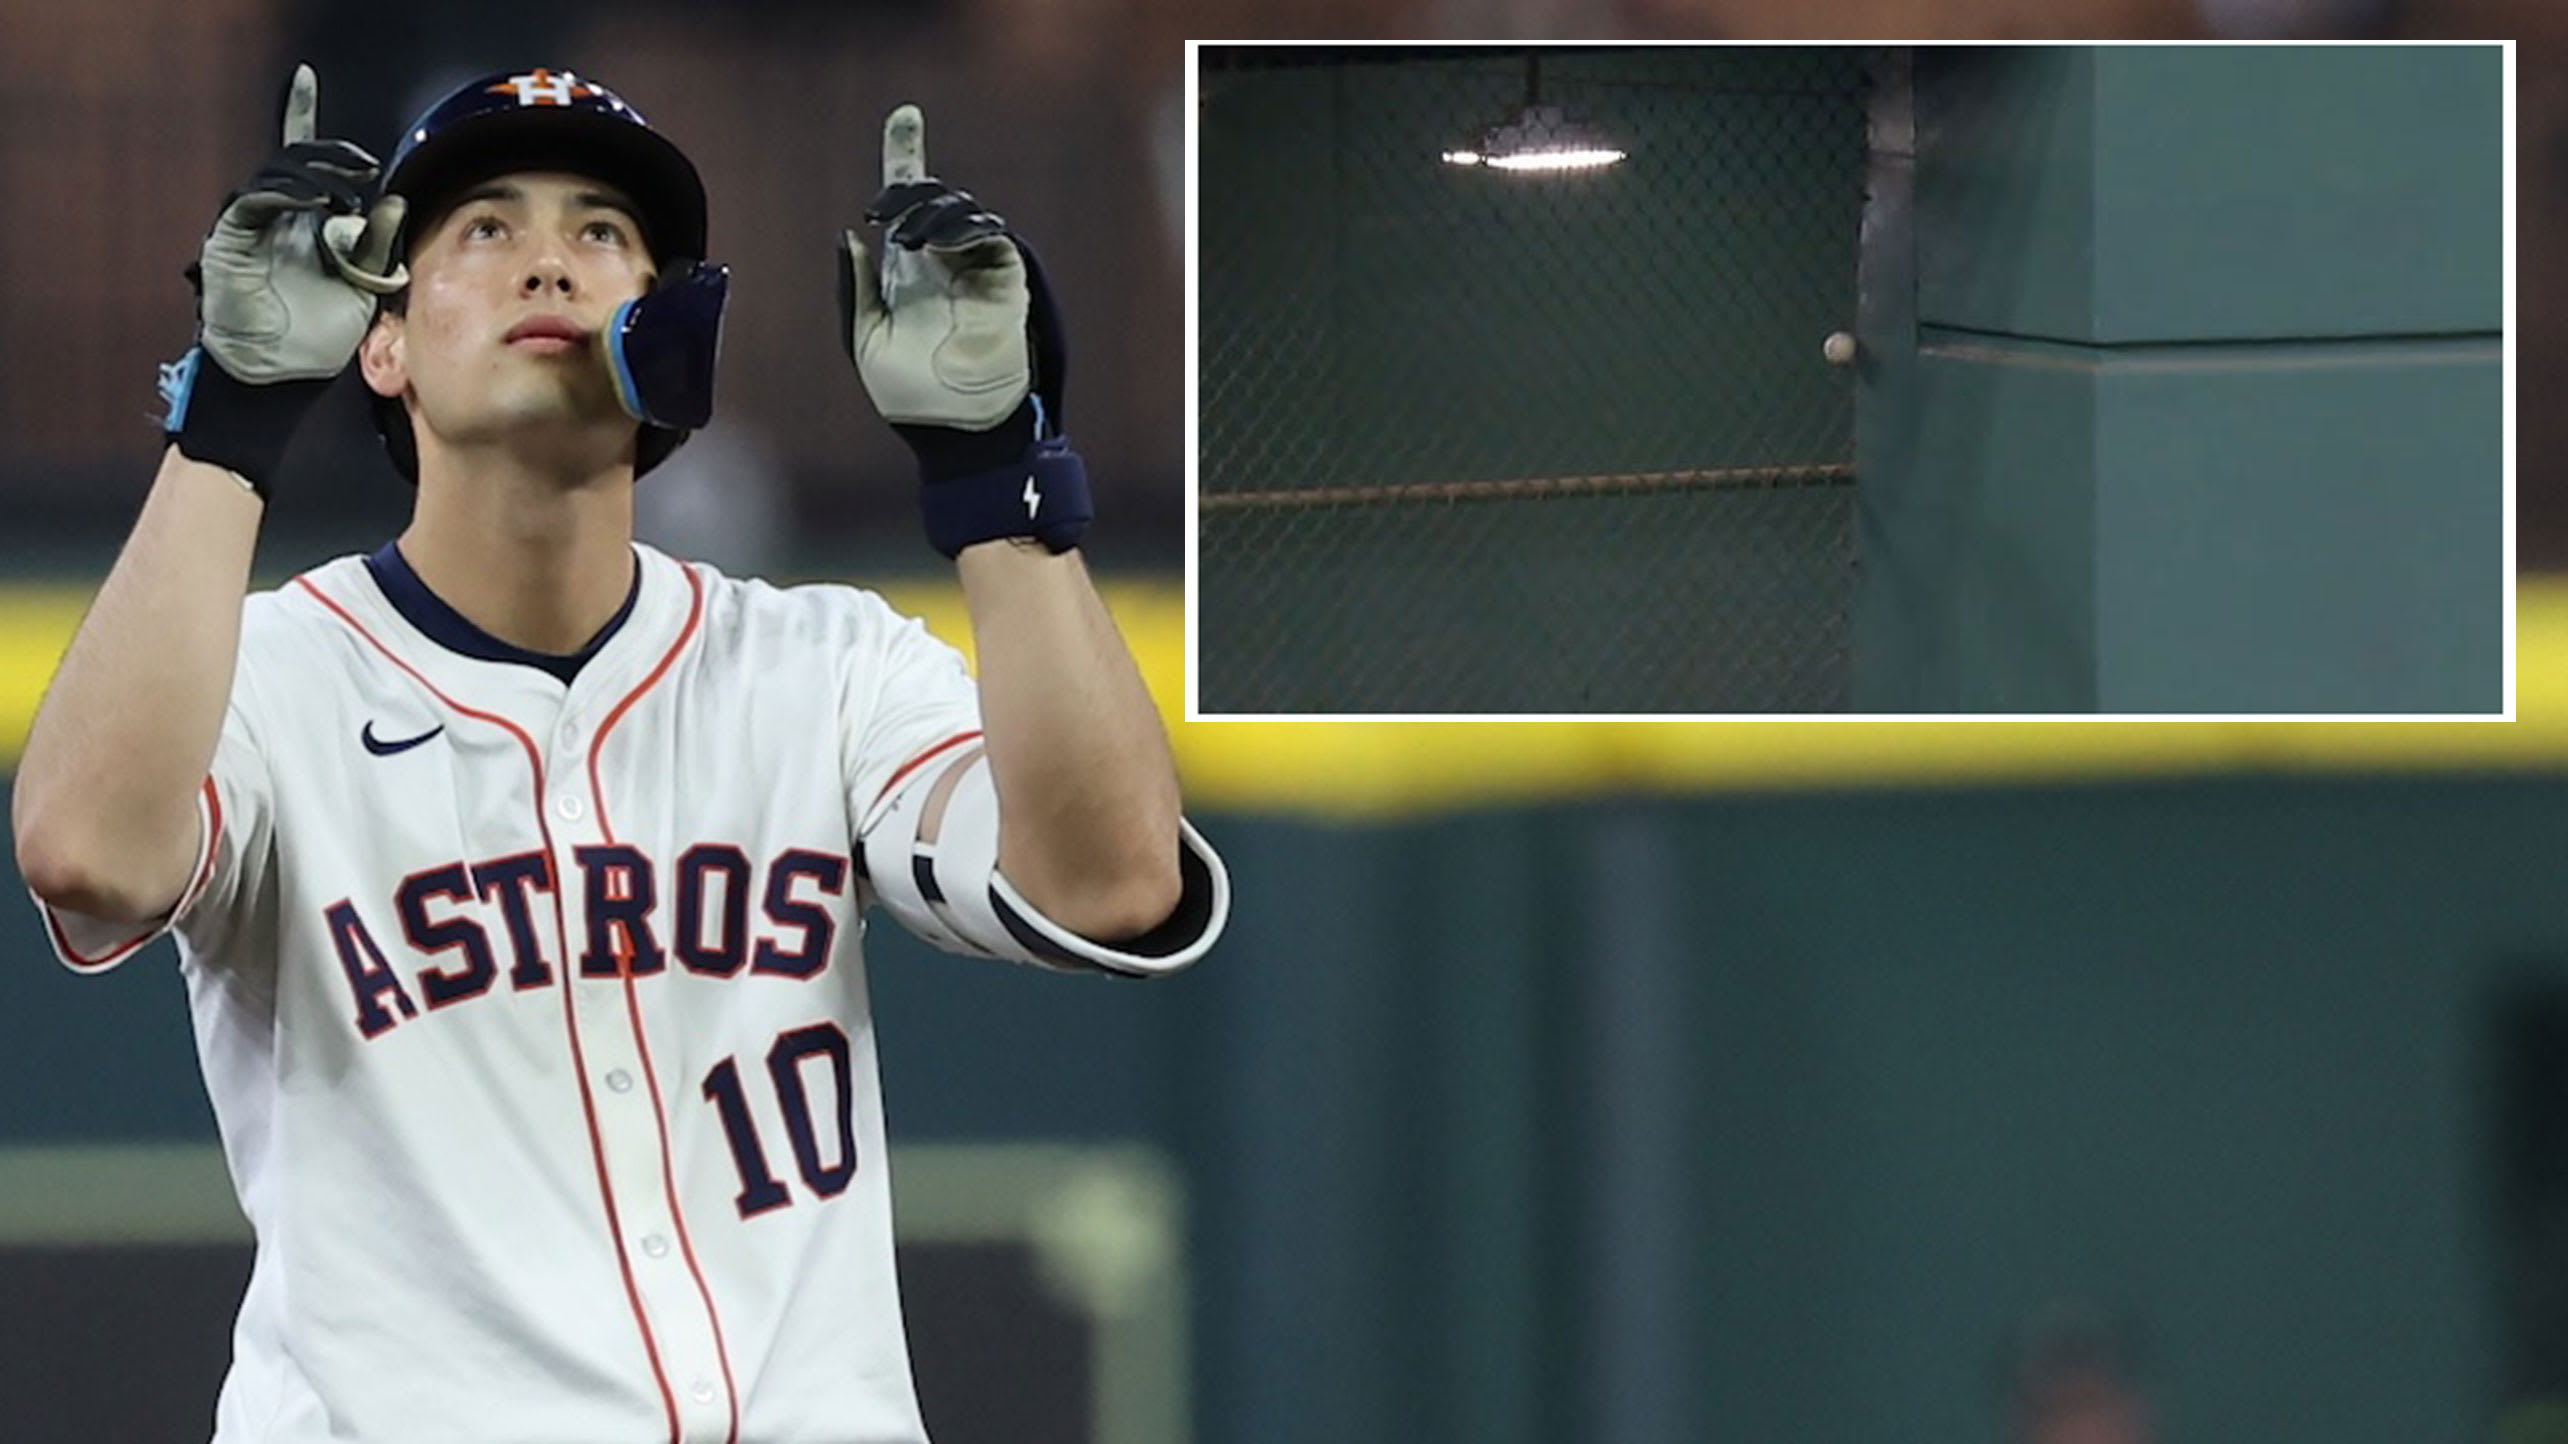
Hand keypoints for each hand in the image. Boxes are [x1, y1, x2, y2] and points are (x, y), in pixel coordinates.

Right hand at [164, 63, 405, 494]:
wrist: (281, 380)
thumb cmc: (319, 337)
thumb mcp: (364, 287)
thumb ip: (378, 247)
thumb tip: (394, 201)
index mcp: (305, 222)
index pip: (305, 163)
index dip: (303, 119)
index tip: (307, 79)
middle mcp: (275, 217)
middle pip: (294, 161)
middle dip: (328, 154)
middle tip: (361, 163)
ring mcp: (249, 227)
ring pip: (275, 176)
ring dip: (311, 173)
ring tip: (343, 184)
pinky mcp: (229, 243)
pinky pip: (252, 204)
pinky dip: (282, 195)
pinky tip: (311, 200)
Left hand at [838, 104, 1032, 435]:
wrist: (957, 433)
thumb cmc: (908, 400)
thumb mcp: (864, 342)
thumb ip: (854, 290)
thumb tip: (852, 237)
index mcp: (909, 272)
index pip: (909, 204)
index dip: (906, 157)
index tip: (905, 117)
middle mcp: (944, 263)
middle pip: (933, 195)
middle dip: (906, 187)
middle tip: (885, 214)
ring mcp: (977, 270)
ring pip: (959, 209)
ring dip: (930, 211)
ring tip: (910, 240)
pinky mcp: (1006, 281)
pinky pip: (989, 234)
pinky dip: (962, 228)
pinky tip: (938, 246)